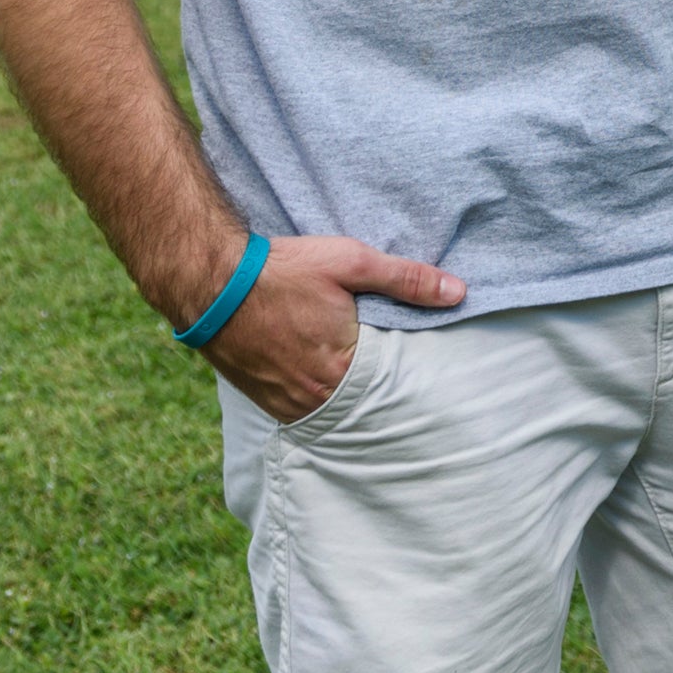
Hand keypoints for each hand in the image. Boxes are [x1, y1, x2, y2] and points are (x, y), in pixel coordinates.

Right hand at [196, 231, 464, 423]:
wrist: (213, 284)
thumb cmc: (284, 270)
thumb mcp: (352, 262)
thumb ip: (407, 279)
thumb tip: (459, 293)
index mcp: (344, 369)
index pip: (394, 384)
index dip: (410, 374)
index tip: (427, 371)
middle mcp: (316, 397)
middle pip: (365, 400)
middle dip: (381, 389)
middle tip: (400, 380)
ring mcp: (287, 405)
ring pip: (334, 408)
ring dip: (348, 395)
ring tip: (362, 377)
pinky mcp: (265, 402)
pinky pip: (304, 410)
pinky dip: (319, 397)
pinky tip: (327, 378)